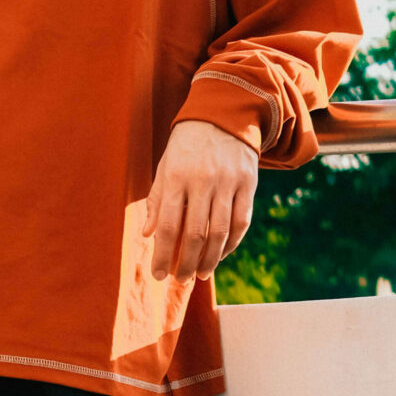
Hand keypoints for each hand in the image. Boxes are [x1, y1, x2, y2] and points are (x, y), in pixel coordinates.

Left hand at [142, 119, 258, 280]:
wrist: (223, 115)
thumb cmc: (187, 146)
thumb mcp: (165, 167)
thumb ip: (157, 201)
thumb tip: (148, 235)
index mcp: (176, 177)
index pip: (169, 225)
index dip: (163, 255)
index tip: (159, 275)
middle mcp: (203, 180)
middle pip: (195, 234)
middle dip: (186, 263)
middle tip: (181, 280)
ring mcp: (228, 182)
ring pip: (220, 232)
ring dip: (210, 259)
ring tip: (200, 274)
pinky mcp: (248, 183)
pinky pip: (241, 221)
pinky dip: (231, 243)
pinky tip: (221, 255)